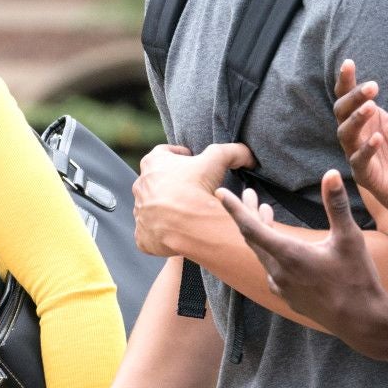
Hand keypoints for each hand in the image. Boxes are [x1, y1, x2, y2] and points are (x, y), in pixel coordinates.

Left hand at [132, 142, 252, 256]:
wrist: (188, 225)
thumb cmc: (197, 188)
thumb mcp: (217, 159)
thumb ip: (232, 151)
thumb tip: (248, 155)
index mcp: (153, 163)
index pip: (163, 153)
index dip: (180, 155)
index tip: (192, 160)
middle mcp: (141, 186)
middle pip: (156, 181)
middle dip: (172, 184)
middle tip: (192, 190)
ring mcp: (139, 212)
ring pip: (153, 208)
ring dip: (166, 209)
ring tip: (187, 214)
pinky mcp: (142, 236)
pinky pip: (151, 233)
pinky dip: (163, 233)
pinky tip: (179, 232)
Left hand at [215, 169, 387, 353]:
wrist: (362, 322)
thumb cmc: (357, 279)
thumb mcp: (349, 238)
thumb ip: (336, 204)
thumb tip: (331, 173)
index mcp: (289, 255)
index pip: (251, 227)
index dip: (235, 208)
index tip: (221, 193)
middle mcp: (279, 272)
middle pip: (254, 239)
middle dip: (249, 214)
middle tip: (248, 194)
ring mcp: (282, 288)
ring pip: (262, 254)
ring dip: (261, 232)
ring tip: (265, 213)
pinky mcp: (288, 298)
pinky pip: (271, 270)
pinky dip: (269, 252)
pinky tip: (278, 248)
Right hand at [333, 47, 387, 220]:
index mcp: (367, 118)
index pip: (348, 95)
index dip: (346, 80)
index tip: (349, 63)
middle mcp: (358, 135)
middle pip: (342, 111)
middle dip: (354, 98)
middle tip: (372, 86)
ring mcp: (358, 155)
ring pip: (346, 134)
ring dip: (357, 119)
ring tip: (371, 107)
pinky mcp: (366, 175)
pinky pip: (360, 160)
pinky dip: (367, 148)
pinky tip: (378, 138)